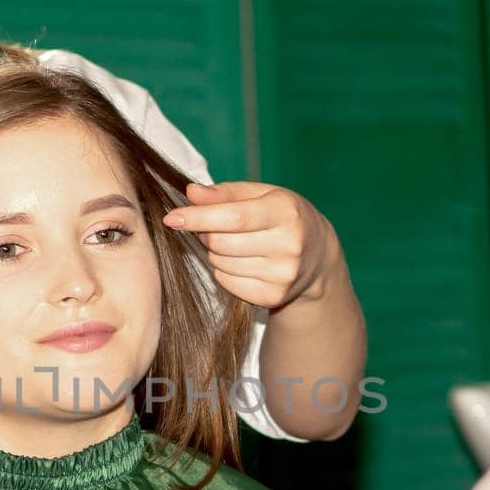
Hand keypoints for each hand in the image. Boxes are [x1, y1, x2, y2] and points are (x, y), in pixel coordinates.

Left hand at [162, 181, 336, 308]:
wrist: (317, 256)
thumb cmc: (282, 217)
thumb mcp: (261, 195)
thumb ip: (225, 193)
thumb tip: (191, 193)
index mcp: (285, 211)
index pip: (232, 217)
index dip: (198, 218)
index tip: (171, 218)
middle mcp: (289, 244)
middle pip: (221, 243)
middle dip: (207, 234)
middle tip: (214, 228)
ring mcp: (283, 275)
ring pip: (221, 264)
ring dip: (216, 253)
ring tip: (233, 244)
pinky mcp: (274, 297)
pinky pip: (227, 283)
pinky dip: (224, 272)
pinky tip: (241, 262)